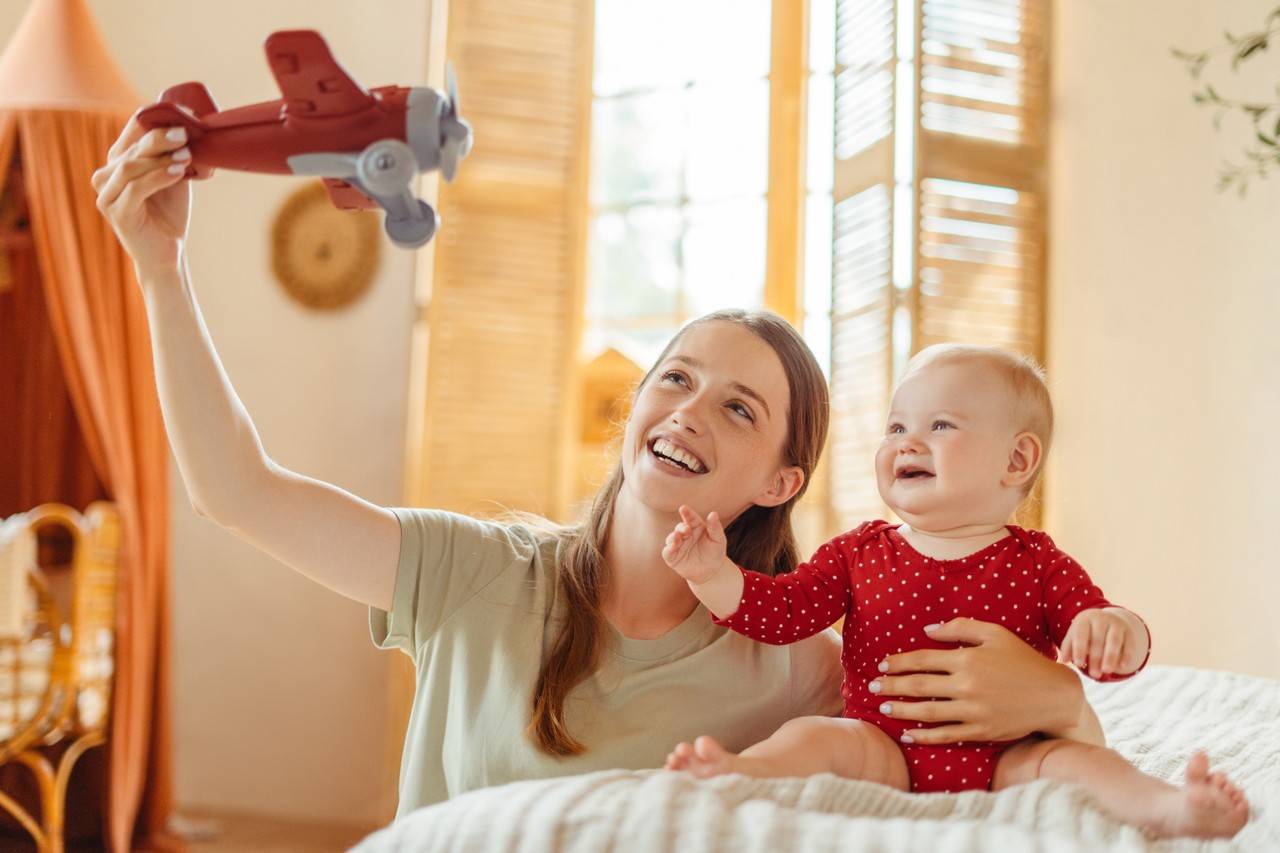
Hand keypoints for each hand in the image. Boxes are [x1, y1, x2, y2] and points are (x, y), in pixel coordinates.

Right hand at [92, 114, 194, 277]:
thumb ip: (174, 154)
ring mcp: (107, 195)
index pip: (131, 132)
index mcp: (118, 162)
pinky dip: (158, 178)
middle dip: (159, 139)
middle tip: (185, 133)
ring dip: (159, 158)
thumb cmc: (169, 213)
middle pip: (131, 149)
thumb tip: (189, 127)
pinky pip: (135, 189)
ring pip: (130, 167)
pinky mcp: (116, 213)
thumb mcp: (173, 177)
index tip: (182, 114)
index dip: (153, 120)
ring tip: (186, 155)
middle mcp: (106, 175)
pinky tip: (177, 172)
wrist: (168, 252)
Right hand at [662, 505, 727, 585]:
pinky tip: (671, 548)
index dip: (687, 513)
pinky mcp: (672, 557)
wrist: (711, 572)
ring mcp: (677, 545)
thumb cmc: (715, 552)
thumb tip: (713, 513)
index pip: (690, 518)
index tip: (683, 508)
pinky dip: (668, 550)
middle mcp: (685, 534)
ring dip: (673, 537)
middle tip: (686, 530)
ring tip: (677, 537)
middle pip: (680, 528)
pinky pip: (667, 552)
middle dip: (681, 528)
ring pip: (671, 539)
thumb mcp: (718, 539)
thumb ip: (715, 527)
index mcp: (696, 526)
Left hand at [869, 618, 1088, 744]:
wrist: (1053, 695)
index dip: (899, 663)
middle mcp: (966, 685)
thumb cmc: (1022, 660)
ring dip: (901, 709)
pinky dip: (924, 736)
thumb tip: (928, 630)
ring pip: (927, 711)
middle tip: (872, 686)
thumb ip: (960, 627)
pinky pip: (945, 735)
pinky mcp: (981, 731)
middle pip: (919, 686)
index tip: (883, 665)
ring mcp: (973, 711)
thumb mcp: (994, 634)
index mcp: (967, 659)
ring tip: (883, 706)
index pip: (922, 660)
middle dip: (891, 686)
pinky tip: (908, 734)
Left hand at [1058, 607, 1147, 679]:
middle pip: (1098, 640)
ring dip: (1111, 657)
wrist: (1106, 619)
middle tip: (1094, 674)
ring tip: (1106, 671)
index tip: (1078, 664)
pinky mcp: (1129, 631)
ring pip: (1114, 641)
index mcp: (1084, 619)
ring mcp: (1116, 624)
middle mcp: (1101, 619)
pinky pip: (1129, 643)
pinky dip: (1126, 655)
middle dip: (1096, 658)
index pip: (1081, 634)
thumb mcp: (1074, 636)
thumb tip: (1062, 661)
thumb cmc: (1085, 632)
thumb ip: (1068, 647)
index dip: (1079, 649)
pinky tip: (1122, 666)